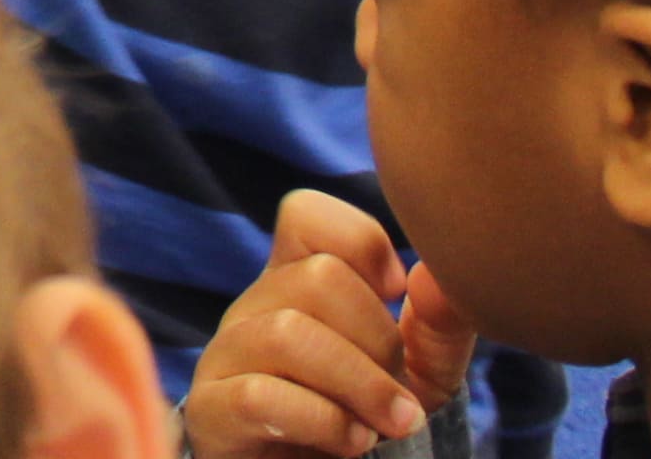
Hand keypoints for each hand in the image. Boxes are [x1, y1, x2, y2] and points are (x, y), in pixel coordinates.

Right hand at [188, 194, 459, 458]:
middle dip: (378, 338)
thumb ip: (438, 328)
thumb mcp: (421, 379)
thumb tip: (435, 273)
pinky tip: (353, 443)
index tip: (397, 295)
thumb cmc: (367, 424)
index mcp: (296, 283)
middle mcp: (254, 308)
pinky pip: (260, 395)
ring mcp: (225, 356)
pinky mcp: (211, 411)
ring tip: (389, 426)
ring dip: (359, 384)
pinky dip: (324, 421)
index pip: (305, 215)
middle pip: (316, 276)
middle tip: (400, 393)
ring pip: (288, 332)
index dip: (361, 242)